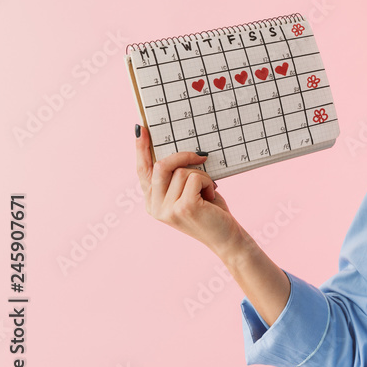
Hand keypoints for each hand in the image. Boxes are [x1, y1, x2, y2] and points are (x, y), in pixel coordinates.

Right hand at [134, 124, 242, 258]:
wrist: (226, 237)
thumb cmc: (211, 211)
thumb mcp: (189, 191)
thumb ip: (176, 176)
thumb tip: (175, 150)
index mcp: (152, 202)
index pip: (142, 171)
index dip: (141, 149)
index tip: (140, 129)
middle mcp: (154, 207)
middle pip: (160, 166)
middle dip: (182, 156)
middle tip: (201, 156)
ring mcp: (167, 209)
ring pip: (181, 171)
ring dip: (201, 175)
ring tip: (208, 190)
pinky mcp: (183, 208)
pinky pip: (195, 178)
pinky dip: (207, 182)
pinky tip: (211, 195)